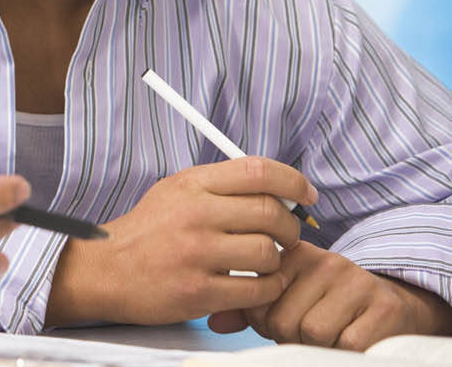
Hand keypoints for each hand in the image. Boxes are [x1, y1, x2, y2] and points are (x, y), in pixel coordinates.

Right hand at [47, 156, 317, 325]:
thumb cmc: (146, 232)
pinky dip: (268, 290)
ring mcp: (197, 254)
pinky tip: (258, 285)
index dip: (293, 181)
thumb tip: (274, 188)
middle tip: (287, 236)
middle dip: (290, 227)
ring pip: (268, 253)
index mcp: (191, 184)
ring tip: (265, 264)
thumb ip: (219, 187)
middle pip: (271, 213)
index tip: (306, 195)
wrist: (106, 270)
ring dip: (277, 261)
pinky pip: (258, 290)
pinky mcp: (199, 291)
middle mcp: (195, 214)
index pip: (258, 171)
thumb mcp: (174, 191)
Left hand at [208, 240, 451, 348]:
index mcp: (294, 255)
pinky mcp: (382, 307)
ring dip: (315, 346)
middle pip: (282, 319)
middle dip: (288, 337)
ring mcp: (355, 282)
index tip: (277, 321)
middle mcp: (324, 261)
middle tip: (303, 334)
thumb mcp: (289, 298)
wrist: (393, 306)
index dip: (262, 321)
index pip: (258, 296)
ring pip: (311, 331)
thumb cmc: (329, 304)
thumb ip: (250, 308)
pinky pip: (346, 343)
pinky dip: (343, 351)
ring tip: (326, 336)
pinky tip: (349, 339)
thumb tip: (214, 322)